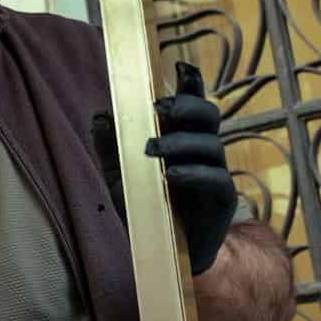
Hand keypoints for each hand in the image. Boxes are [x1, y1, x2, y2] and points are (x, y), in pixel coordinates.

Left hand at [90, 62, 236, 275]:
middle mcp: (203, 151)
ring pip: (210, 145)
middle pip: (208, 116)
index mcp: (182, 139)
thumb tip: (99, 115)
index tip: (180, 66)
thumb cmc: (146, 210)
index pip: (191, 105)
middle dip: (187, 105)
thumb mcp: (119, 178)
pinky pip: (215, 179)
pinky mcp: (221, 201)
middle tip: (159, 107)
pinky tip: (171, 176)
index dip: (191, 84)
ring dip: (180, 142)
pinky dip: (193, 174)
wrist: (164, 254)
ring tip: (152, 149)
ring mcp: (215, 174)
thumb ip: (110, 148)